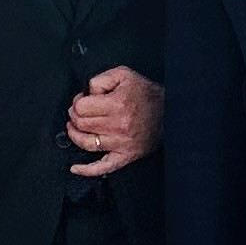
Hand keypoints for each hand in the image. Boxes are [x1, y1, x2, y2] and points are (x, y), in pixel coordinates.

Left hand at [66, 65, 164, 179]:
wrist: (171, 112)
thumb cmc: (146, 93)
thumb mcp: (123, 75)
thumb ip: (100, 80)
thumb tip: (86, 93)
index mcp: (116, 105)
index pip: (80, 107)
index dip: (78, 101)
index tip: (83, 99)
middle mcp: (118, 126)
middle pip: (81, 124)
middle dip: (75, 116)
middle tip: (80, 111)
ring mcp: (121, 144)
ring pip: (85, 143)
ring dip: (74, 135)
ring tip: (74, 127)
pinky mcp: (125, 156)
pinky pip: (102, 167)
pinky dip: (86, 170)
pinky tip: (75, 168)